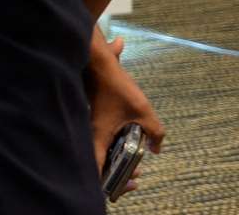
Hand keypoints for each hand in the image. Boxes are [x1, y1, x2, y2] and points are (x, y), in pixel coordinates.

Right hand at [88, 34, 164, 191]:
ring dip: (117, 159)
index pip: (99, 170)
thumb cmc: (116, 87)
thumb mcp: (144, 111)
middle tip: (136, 174)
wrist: (97, 63)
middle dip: (119, 173)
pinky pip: (101, 140)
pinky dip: (113, 146)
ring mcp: (91, 126)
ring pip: (101, 151)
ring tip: (135, 160)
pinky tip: (127, 141)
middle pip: (100, 164)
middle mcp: (91, 134)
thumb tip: (156, 147)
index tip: (129, 184)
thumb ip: (155, 132)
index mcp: (99, 137)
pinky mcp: (94, 119)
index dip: (112, 184)